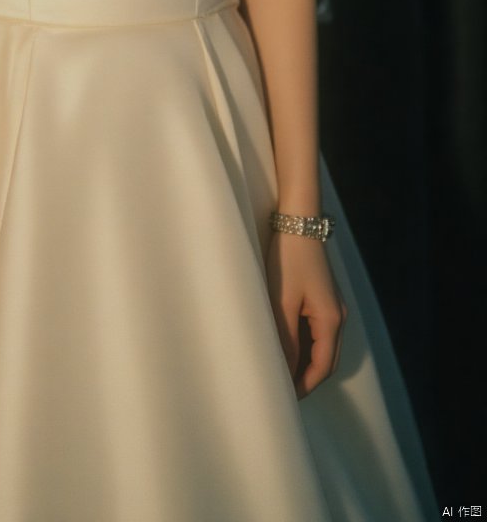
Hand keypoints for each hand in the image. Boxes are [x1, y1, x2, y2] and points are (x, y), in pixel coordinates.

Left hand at [265, 232, 346, 398]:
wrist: (299, 221)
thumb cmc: (288, 259)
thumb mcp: (282, 301)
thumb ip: (285, 338)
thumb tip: (285, 371)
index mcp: (331, 321)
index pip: (322, 367)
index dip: (305, 386)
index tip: (285, 399)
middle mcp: (338, 317)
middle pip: (327, 360)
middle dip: (307, 378)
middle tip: (283, 391)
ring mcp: (333, 306)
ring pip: (323, 345)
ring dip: (306, 361)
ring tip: (282, 372)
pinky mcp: (324, 297)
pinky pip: (318, 330)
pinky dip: (305, 344)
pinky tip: (287, 346)